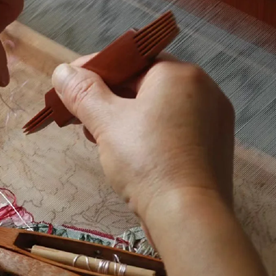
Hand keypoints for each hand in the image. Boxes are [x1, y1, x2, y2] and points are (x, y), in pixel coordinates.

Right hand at [52, 56, 234, 226]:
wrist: (188, 216)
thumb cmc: (147, 161)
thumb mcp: (106, 122)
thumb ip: (82, 92)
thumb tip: (62, 71)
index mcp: (180, 74)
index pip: (132, 59)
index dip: (97, 69)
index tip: (70, 84)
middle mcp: (204, 90)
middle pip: (145, 84)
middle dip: (109, 99)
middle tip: (81, 117)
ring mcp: (213, 120)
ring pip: (158, 109)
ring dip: (125, 119)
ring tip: (100, 138)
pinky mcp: (213, 147)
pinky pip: (173, 129)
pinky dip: (148, 135)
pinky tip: (129, 154)